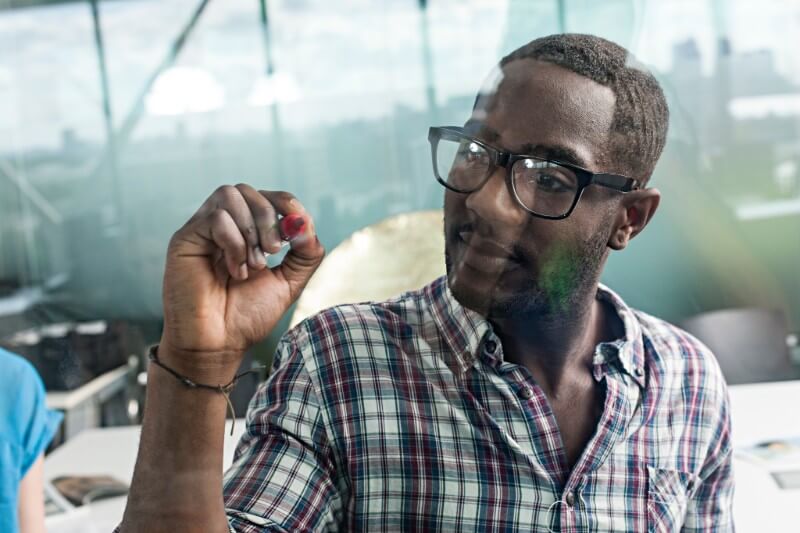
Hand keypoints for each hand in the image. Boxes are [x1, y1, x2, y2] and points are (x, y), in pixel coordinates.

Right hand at [159, 184, 324, 380]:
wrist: (218, 346)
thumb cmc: (247, 316)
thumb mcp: (288, 283)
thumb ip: (304, 254)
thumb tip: (306, 224)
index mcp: (245, 232)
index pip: (266, 196)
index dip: (285, 203)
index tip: (298, 226)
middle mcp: (222, 226)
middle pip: (247, 191)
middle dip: (268, 218)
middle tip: (273, 252)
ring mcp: (202, 231)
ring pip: (229, 196)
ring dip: (250, 230)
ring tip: (253, 265)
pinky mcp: (185, 240)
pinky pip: (215, 217)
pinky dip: (234, 242)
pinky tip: (236, 270)